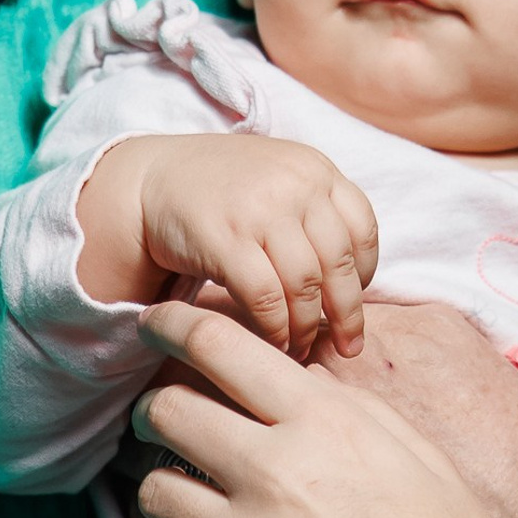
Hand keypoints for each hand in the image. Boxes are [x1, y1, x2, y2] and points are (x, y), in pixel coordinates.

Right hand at [76, 134, 379, 357]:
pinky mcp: (226, 240)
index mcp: (315, 169)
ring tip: (303, 349)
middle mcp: (294, 185)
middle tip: (347, 347)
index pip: (363, 229)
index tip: (352, 301)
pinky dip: (274, 328)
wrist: (152, 180)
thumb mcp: (278, 180)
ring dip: (307, 327)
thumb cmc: (221, 191)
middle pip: (340, 263)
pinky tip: (272, 342)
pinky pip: (266, 297)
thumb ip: (316, 212)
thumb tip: (354, 279)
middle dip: (347, 314)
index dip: (365, 274)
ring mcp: (260, 211)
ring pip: (305, 285)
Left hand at [122, 303, 517, 517]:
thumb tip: (294, 381)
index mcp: (325, 423)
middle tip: (168, 424)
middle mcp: (275, 473)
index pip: (216, 344)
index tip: (154, 327)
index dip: (171, 325)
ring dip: (169, 493)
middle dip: (157, 411)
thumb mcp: (418, 456)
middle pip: (164, 410)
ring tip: (199, 506)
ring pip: (152, 491)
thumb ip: (347, 411)